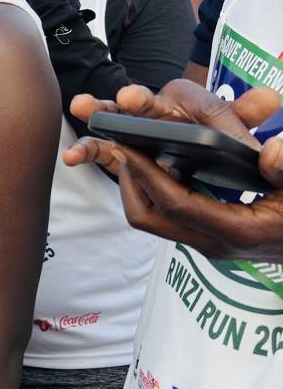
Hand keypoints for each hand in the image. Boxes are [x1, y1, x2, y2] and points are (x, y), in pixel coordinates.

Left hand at [64, 81, 282, 259]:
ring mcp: (208, 243)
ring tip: (130, 150)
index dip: (147, 174)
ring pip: (153, 220)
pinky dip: (153, 191)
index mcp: (236, 231)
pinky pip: (166, 217)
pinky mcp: (207, 237)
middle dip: (129, 181)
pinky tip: (155, 162)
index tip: (128, 146)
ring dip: (137, 187)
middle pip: (149, 218)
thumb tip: (269, 151)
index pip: (175, 204)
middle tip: (120, 145)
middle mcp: (214, 243)